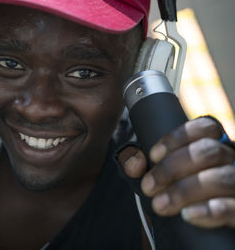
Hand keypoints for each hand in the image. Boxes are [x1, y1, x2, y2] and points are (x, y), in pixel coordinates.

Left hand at [118, 117, 234, 227]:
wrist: (191, 232)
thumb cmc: (172, 195)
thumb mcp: (153, 177)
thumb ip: (137, 165)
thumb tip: (135, 163)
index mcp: (214, 147)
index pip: (205, 128)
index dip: (178, 138)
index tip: (153, 156)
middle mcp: (232, 161)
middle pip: (208, 151)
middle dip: (171, 168)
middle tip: (147, 187)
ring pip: (222, 178)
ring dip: (185, 191)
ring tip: (160, 205)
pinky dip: (211, 210)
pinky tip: (188, 215)